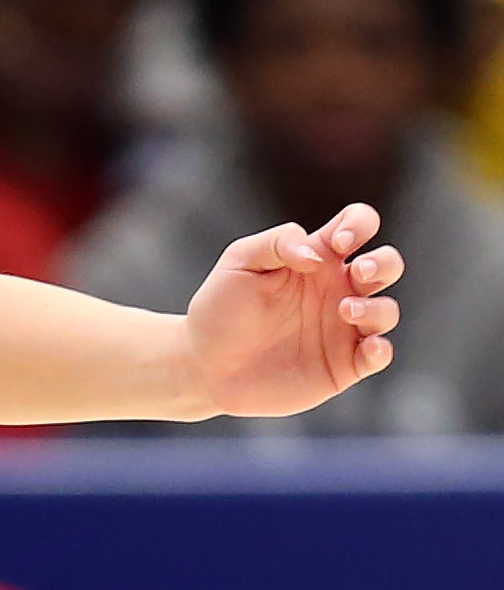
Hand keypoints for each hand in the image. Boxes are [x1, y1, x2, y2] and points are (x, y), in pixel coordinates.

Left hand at [185, 204, 400, 416]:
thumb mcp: (240, 262)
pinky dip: (382, 350)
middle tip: (358, 272)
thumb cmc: (220, 308)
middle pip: (386, 264)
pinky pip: (378, 355)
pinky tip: (369, 347)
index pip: (357, 225)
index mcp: (317, 258)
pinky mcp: (341, 365)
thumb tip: (316, 253)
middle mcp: (336, 290)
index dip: (360, 224)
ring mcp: (342, 328)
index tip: (339, 242)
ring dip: (376, 308)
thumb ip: (278, 242)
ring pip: (386, 310)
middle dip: (384, 262)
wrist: (204, 365)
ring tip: (345, 310)